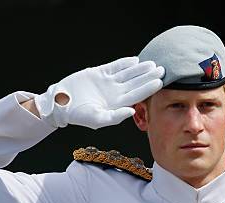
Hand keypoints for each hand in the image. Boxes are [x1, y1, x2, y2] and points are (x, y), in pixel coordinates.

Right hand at [34, 56, 164, 129]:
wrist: (61, 103)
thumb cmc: (78, 115)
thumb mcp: (97, 120)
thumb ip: (115, 117)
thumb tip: (132, 111)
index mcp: (117, 105)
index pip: (137, 95)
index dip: (148, 88)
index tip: (160, 82)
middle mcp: (115, 94)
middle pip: (135, 83)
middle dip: (149, 76)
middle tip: (162, 69)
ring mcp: (108, 83)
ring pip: (128, 74)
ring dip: (140, 69)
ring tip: (152, 64)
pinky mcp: (99, 73)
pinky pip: (115, 67)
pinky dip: (124, 63)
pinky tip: (134, 60)